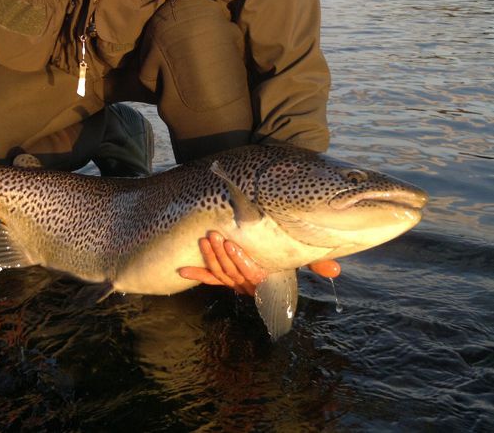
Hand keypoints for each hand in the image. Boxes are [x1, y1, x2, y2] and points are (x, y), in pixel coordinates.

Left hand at [178, 231, 340, 295]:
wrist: (273, 262)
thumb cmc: (286, 254)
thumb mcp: (300, 258)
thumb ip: (316, 262)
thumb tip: (336, 271)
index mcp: (265, 279)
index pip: (251, 274)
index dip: (241, 261)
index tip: (233, 245)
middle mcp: (248, 283)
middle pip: (232, 273)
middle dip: (221, 255)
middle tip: (214, 235)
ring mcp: (234, 281)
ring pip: (219, 274)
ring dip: (210, 258)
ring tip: (205, 240)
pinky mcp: (223, 277)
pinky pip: (209, 279)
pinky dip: (197, 275)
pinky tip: (182, 271)